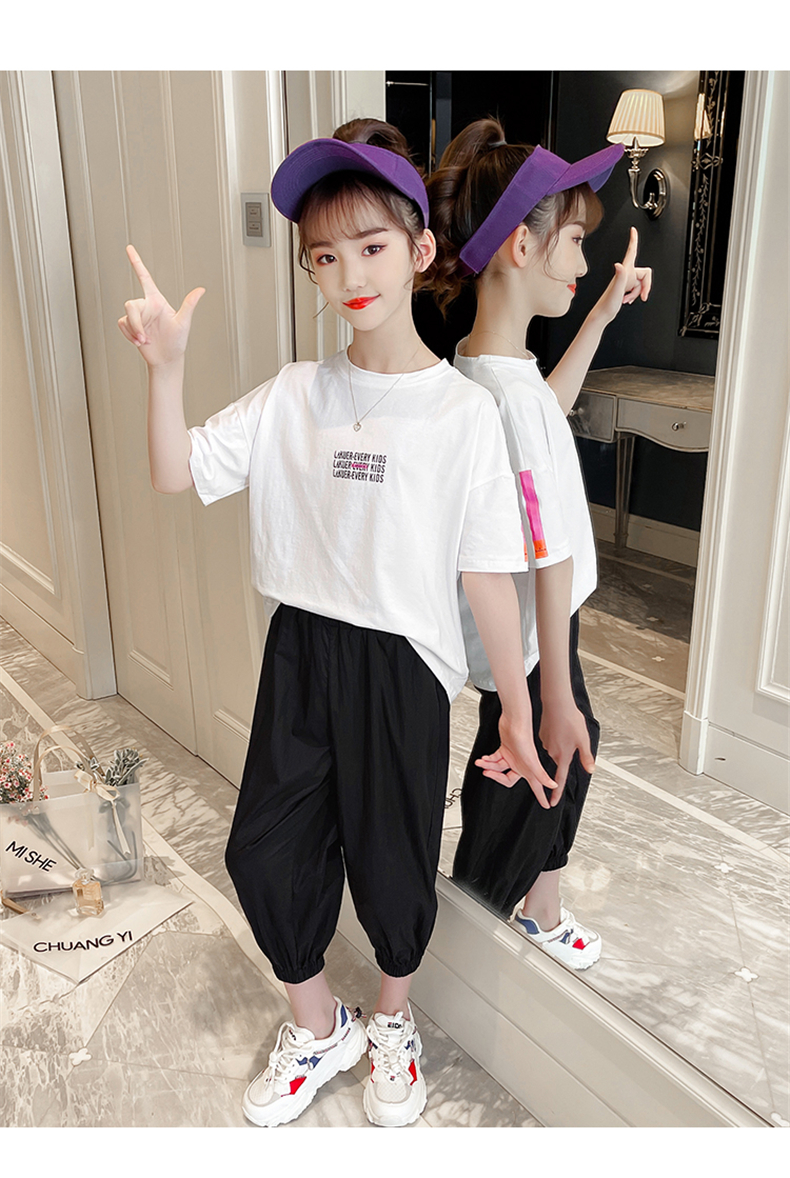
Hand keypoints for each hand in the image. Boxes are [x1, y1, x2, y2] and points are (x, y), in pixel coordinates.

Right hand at [117, 245, 204, 367]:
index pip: (145, 278)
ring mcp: (138, 316)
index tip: (129, 248)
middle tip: (144, 337)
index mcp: (157, 301)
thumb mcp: (183, 322)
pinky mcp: (131, 326)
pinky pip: (122, 324)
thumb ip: (189, 305)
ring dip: (134, 331)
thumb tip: (201, 290)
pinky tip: (139, 342)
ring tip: (144, 341)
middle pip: (131, 304)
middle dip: (135, 323)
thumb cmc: (177, 342)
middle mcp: (146, 306)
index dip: (136, 262)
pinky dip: (129, 335)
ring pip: (127, 316)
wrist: (167, 359)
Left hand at [474, 714, 559, 808]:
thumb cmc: (524, 737)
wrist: (515, 720)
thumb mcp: (532, 760)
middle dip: (496, 777)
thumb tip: (553, 785)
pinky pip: (495, 758)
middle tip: (488, 774)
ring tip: (481, 763)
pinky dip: (488, 759)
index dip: (541, 797)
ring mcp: (512, 756)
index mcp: (529, 769)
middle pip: (507, 779)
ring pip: (498, 768)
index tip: (546, 805)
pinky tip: (484, 758)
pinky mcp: (505, 748)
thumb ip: (541, 774)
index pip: (536, 787)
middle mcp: (521, 764)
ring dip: (488, 766)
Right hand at [539, 698, 595, 793]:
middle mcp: (552, 752)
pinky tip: (560, 727)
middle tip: (571, 738)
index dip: (557, 792)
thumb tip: (591, 770)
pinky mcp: (542, 735)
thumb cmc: (571, 720)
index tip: (553, 802)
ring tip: (567, 730)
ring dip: (561, 743)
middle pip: (559, 760)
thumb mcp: (584, 740)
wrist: (557, 704)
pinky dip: (556, 736)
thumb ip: (587, 757)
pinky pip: (550, 741)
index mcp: (563, 756)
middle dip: (565, 753)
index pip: (560, 779)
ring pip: (555, 750)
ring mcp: (545, 744)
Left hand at [594, 227, 651, 324]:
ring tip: (628, 299)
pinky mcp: (625, 288)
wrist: (602, 314)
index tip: (633, 230)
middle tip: (643, 296)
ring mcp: (625, 281)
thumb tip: (619, 265)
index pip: (631, 252)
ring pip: (641, 283)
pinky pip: (636, 288)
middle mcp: (625, 274)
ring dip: (638, 293)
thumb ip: (620, 276)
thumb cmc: (607, 304)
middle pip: (645, 274)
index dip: (633, 241)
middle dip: (645, 286)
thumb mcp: (616, 290)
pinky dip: (635, 295)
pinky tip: (627, 300)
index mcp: (624, 271)